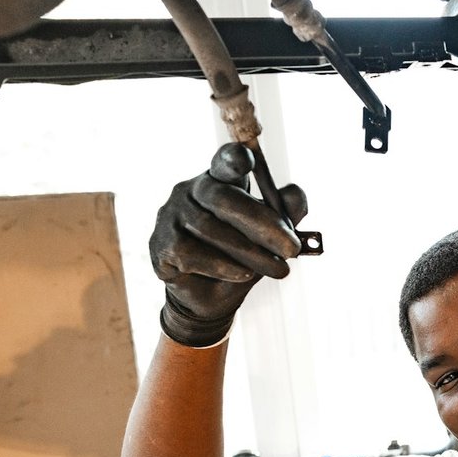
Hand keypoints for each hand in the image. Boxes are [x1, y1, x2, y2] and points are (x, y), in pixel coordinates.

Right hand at [149, 143, 306, 347]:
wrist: (209, 299)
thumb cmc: (240, 259)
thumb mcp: (267, 239)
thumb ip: (284, 216)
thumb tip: (297, 195)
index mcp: (218, 181)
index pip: (224, 161)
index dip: (234, 158)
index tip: (249, 160)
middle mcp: (190, 191)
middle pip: (224, 198)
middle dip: (263, 224)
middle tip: (292, 249)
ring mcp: (170, 216)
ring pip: (211, 228)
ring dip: (251, 252)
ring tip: (277, 269)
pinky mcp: (160, 244)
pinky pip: (191, 252)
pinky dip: (223, 266)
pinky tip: (244, 275)